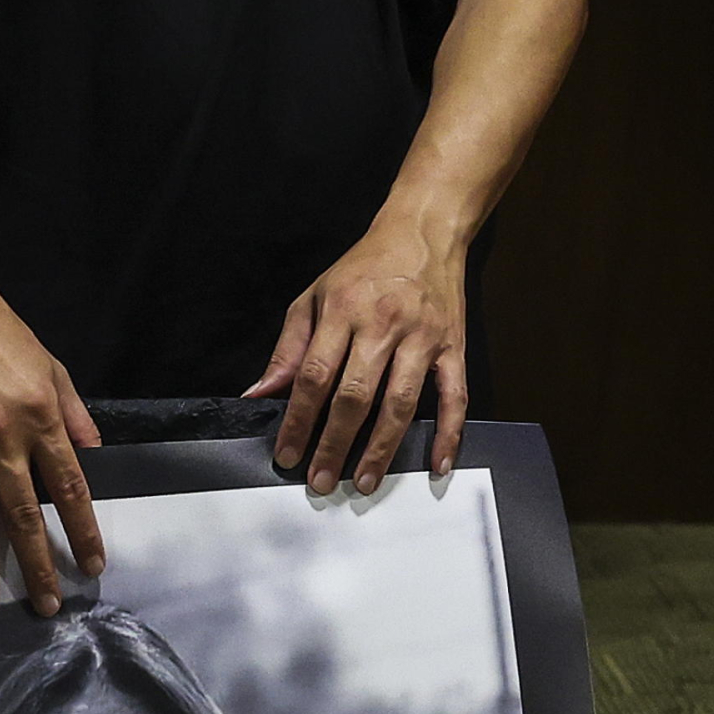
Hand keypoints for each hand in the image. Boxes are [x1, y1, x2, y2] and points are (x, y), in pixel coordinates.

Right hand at [0, 270, 105, 613]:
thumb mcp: (50, 363)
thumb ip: (73, 411)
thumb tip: (95, 452)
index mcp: (40, 415)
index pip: (69, 487)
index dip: (81, 532)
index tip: (91, 567)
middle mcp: (0, 432)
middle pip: (22, 513)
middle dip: (37, 564)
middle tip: (47, 606)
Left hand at [247, 220, 468, 495]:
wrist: (423, 231)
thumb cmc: (363, 269)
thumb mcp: (313, 298)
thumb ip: (287, 349)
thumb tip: (258, 395)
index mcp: (343, 312)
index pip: (314, 377)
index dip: (298, 421)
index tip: (287, 455)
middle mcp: (383, 326)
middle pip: (355, 396)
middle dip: (334, 444)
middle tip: (320, 481)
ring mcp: (422, 338)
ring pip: (400, 403)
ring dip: (381, 449)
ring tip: (362, 482)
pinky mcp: (453, 346)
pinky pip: (455, 396)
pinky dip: (449, 434)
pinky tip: (437, 466)